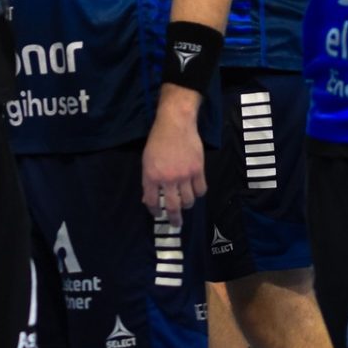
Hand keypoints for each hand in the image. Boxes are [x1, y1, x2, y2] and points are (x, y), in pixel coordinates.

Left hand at [142, 86, 206, 228]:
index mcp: (151, 176)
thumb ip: (148, 181)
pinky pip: (201, 190)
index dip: (154, 211)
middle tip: (176, 223)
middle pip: (173, 207)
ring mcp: (184, 175)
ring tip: (186, 204)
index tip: (157, 214)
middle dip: (174, 218)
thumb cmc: (158, 140)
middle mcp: (168, 179)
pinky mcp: (198, 170)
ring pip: (189, 201)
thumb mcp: (146, 161)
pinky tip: (195, 192)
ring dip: (187, 206)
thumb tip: (148, 198)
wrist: (175, 124)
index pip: (152, 202)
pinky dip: (198, 194)